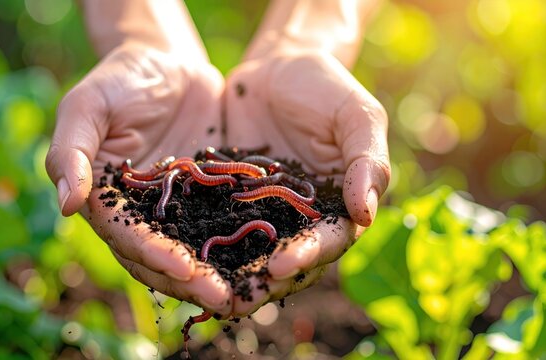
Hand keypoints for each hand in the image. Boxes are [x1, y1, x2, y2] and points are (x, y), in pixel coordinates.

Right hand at [45, 42, 234, 314]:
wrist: (169, 61)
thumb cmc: (121, 78)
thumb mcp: (89, 104)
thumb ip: (71, 150)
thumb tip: (67, 205)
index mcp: (107, 200)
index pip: (126, 237)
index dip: (151, 255)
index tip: (182, 268)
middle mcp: (142, 215)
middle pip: (161, 258)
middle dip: (190, 280)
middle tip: (224, 298)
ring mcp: (179, 211)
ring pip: (195, 252)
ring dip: (218, 275)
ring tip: (248, 294)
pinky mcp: (211, 199)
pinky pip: (226, 226)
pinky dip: (242, 247)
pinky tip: (268, 260)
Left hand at [222, 49, 390, 313]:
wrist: (276, 69)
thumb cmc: (324, 89)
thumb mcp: (354, 114)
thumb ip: (366, 159)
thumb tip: (366, 212)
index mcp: (334, 208)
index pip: (327, 242)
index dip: (308, 256)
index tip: (283, 264)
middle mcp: (297, 221)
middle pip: (285, 262)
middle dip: (262, 282)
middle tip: (235, 299)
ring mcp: (259, 215)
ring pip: (246, 255)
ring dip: (227, 277)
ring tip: (204, 292)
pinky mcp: (224, 203)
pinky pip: (212, 228)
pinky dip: (199, 246)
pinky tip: (178, 258)